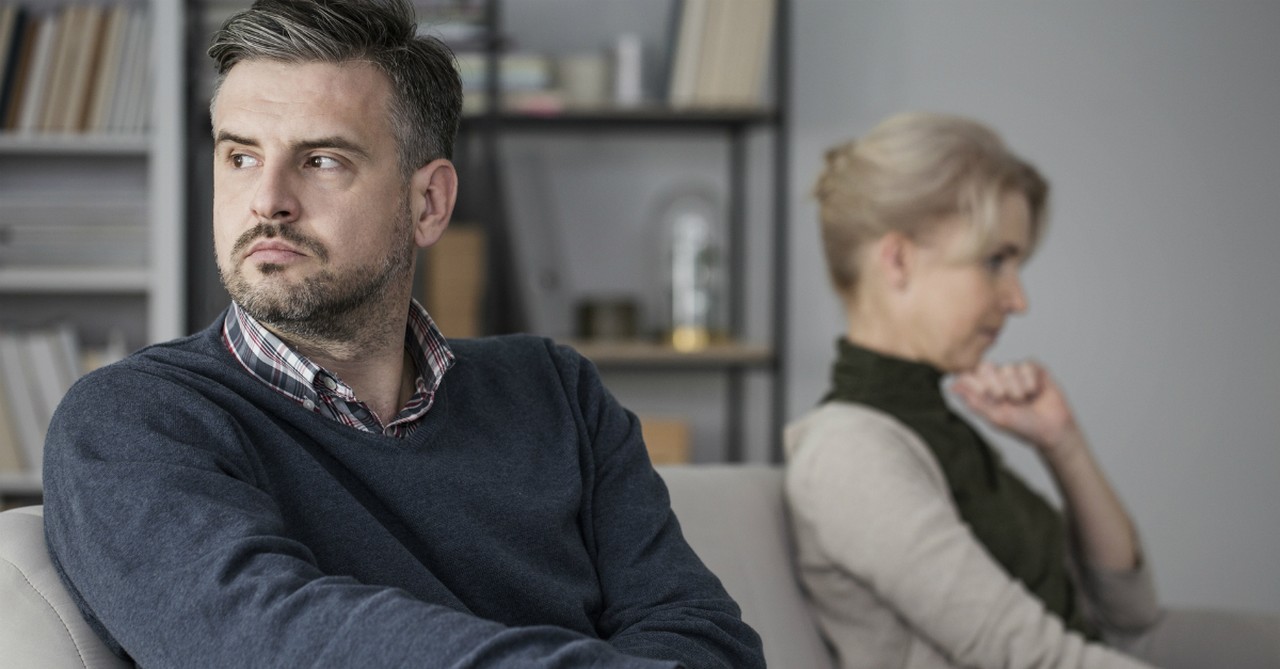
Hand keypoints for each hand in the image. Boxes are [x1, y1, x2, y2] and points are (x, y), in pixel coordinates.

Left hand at [951, 360, 1082, 459]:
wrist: (1051, 430)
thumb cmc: (1022, 426)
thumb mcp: (995, 417)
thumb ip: (974, 401)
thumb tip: (952, 387)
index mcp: (984, 388)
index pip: (970, 373)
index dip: (977, 383)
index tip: (987, 396)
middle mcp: (998, 377)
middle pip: (986, 366)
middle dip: (997, 386)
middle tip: (1007, 401)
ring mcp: (1015, 371)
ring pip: (1008, 367)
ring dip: (1017, 389)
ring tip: (1025, 400)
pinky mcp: (1034, 368)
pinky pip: (1026, 365)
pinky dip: (1030, 382)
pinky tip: (1036, 392)